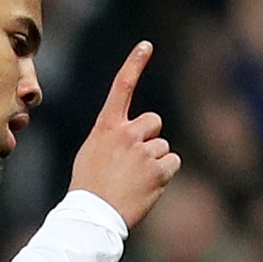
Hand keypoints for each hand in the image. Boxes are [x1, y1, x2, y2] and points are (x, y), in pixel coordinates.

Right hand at [68, 42, 178, 226]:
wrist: (92, 215)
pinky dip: (165, 174)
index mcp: (106, 126)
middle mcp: (126, 133)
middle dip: (150, 138)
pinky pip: (173, 162)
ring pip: (163, 147)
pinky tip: (147, 186)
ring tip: (135, 180)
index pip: (121, 87)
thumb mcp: (92, 152)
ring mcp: (144, 151)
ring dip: (155, 162)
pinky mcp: (159, 170)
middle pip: (154, 122)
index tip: (146, 45)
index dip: (134, 64)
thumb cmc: (89, 186)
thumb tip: (134, 135)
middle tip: (133, 162)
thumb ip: (113, 137)